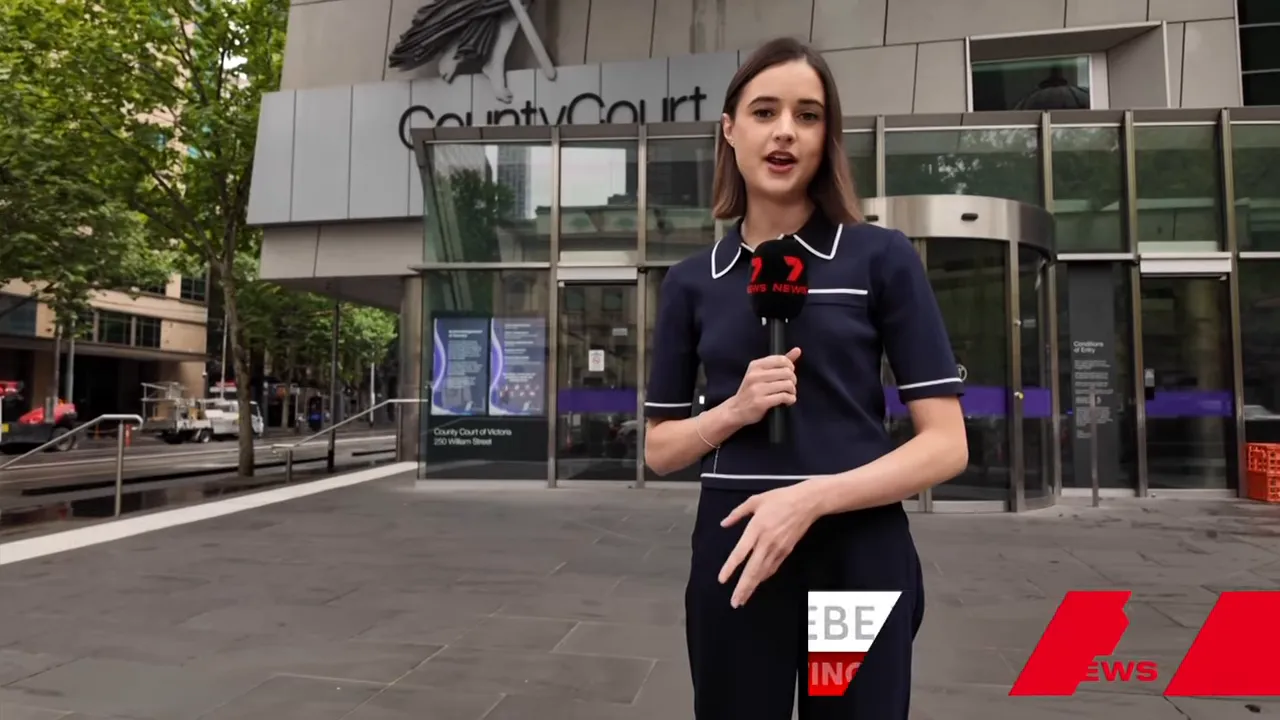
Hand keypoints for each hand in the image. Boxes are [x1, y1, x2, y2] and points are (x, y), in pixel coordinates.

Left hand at [718, 482, 819, 607]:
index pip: (740, 553)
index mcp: (756, 528)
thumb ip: (737, 513)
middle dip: (743, 587)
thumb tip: (723, 523)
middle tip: (735, 602)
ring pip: (763, 572)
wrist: (807, 503)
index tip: (722, 580)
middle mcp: (766, 542)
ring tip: (743, 599)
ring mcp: (778, 548)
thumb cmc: (780, 498)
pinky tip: (758, 583)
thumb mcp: (755, 500)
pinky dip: (764, 577)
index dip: (730, 568)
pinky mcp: (786, 551)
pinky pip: (773, 567)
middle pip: (753, 569)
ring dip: (753, 587)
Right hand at [728, 347, 800, 425]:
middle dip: (793, 381)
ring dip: (792, 391)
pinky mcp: (760, 402)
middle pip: (787, 372)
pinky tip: (787, 402)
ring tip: (789, 395)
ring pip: (787, 385)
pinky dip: (790, 400)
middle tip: (790, 387)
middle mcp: (755, 375)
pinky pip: (784, 397)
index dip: (790, 367)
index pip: (782, 360)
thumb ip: (779, 362)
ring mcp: (757, 389)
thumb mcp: (761, 373)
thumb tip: (798, 350)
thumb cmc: (751, 390)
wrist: (736, 410)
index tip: (788, 375)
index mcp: (755, 365)